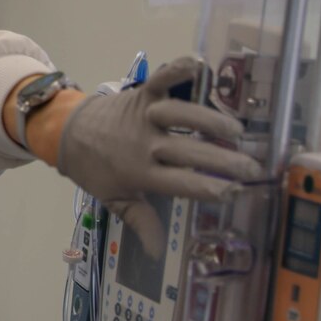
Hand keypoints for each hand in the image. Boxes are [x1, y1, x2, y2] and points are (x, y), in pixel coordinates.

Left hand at [54, 58, 262, 245]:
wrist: (66, 132)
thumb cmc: (95, 169)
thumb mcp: (115, 199)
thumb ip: (141, 222)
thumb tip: (158, 255)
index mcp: (141, 173)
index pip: (182, 184)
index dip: (210, 188)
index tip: (236, 192)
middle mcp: (145, 144)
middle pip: (189, 152)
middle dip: (223, 160)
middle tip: (253, 167)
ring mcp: (144, 116)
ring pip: (179, 116)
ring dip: (208, 120)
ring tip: (237, 130)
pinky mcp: (141, 94)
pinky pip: (161, 80)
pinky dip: (177, 70)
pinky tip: (200, 65)